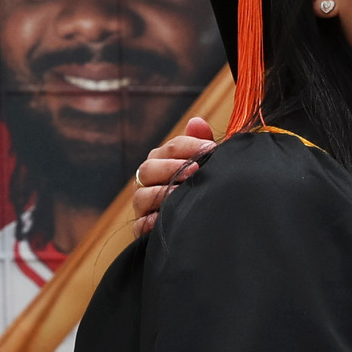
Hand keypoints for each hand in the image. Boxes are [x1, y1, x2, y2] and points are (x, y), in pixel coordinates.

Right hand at [129, 115, 220, 232]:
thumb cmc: (200, 190)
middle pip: (148, 168)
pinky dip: (149, 222)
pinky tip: (164, 219)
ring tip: (182, 193)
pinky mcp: (142, 230)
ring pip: (142, 195)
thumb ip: (200, 144)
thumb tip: (196, 121)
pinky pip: (140, 225)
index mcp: (161, 163)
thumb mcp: (204, 166)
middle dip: (171, 167)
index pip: (170, 148)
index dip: (189, 146)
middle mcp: (147, 182)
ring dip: (161, 193)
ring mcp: (143, 206)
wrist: (201, 227)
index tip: (211, 148)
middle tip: (196, 169)